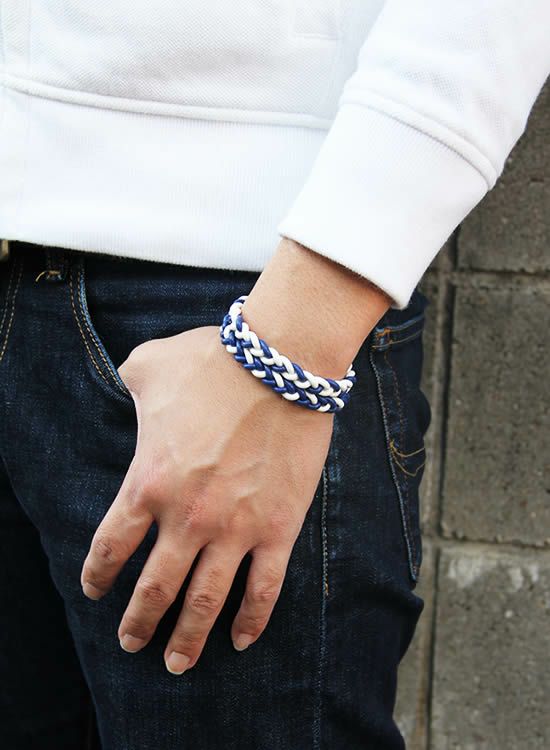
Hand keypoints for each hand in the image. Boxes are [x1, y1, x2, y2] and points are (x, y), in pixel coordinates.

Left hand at [80, 326, 333, 673]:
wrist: (280, 362)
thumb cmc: (214, 361)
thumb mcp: (151, 364)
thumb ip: (129, 380)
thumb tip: (126, 381)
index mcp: (149, 482)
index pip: (111, 547)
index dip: (98, 575)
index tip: (96, 591)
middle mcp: (187, 518)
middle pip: (155, 588)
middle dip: (139, 622)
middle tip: (132, 643)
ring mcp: (235, 528)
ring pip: (206, 602)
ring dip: (189, 638)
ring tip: (177, 662)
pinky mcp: (278, 528)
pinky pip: (264, 588)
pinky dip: (252, 620)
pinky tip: (241, 640)